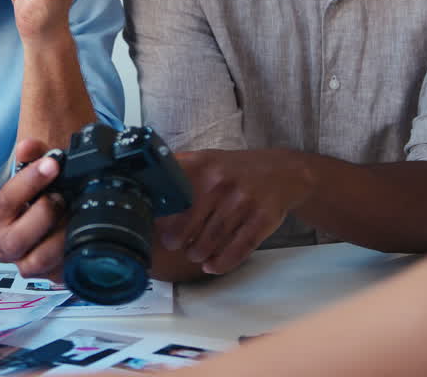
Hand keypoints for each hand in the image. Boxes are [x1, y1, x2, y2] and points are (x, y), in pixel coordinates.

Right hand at [0, 139, 66, 277]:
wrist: (64, 214)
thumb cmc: (48, 192)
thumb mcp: (41, 170)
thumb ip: (33, 155)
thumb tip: (27, 146)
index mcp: (0, 216)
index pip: (6, 200)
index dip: (29, 181)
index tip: (53, 164)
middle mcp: (9, 243)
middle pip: (15, 238)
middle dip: (43, 215)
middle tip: (63, 197)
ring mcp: (29, 263)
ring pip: (36, 262)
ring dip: (58, 239)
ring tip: (74, 218)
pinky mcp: (51, 277)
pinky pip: (59, 275)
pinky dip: (72, 257)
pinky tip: (82, 237)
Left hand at [164, 149, 315, 274]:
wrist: (284, 172)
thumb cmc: (234, 170)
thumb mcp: (206, 159)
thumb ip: (177, 171)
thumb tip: (143, 189)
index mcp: (202, 165)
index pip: (172, 194)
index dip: (161, 216)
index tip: (156, 227)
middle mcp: (222, 182)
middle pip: (189, 223)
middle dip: (178, 240)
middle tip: (174, 244)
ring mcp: (244, 201)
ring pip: (211, 239)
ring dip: (198, 253)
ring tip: (194, 254)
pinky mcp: (262, 220)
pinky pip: (238, 249)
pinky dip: (221, 263)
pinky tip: (211, 266)